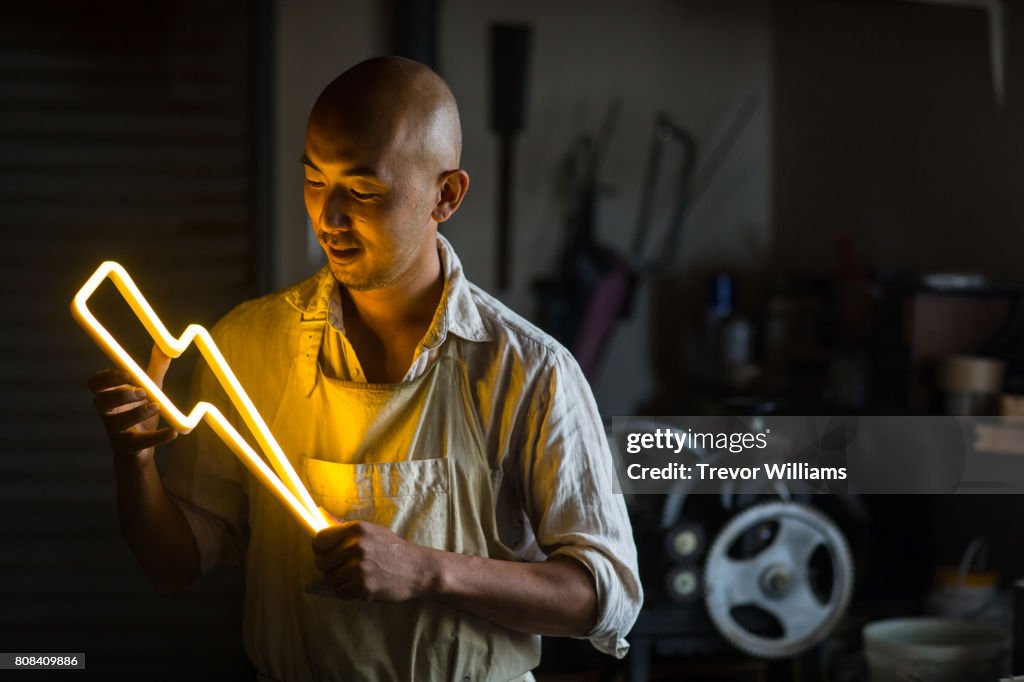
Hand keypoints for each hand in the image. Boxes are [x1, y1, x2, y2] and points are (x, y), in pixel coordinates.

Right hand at [88, 344, 176, 468]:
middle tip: (142, 391)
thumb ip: (156, 369)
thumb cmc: (140, 414)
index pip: (95, 384)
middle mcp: (108, 414)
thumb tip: (164, 346)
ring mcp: (116, 433)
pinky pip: (139, 444)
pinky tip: (173, 433)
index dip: (106, 378)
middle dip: (120, 394)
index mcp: (110, 396)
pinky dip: (157, 437)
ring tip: (157, 406)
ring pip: (116, 424)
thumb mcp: (151, 389)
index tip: (126, 373)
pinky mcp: (129, 449)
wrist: (141, 450)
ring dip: (137, 413)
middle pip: (100, 402)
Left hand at [312, 516, 435, 601]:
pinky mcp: (364, 587)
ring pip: (329, 579)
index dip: (319, 549)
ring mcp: (360, 568)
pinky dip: (347, 592)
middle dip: (330, 567)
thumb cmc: (394, 549)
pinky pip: (340, 593)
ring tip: (357, 576)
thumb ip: (345, 526)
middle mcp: (356, 546)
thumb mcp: (372, 531)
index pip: (319, 540)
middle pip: (321, 562)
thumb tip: (320, 515)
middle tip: (345, 567)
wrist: (419, 569)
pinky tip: (361, 585)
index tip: (325, 553)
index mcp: (357, 529)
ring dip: (340, 580)